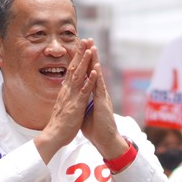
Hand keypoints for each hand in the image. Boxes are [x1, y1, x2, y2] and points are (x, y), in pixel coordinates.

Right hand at [36, 44, 96, 162]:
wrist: (53, 137)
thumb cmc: (59, 125)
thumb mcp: (63, 106)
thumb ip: (66, 97)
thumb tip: (67, 90)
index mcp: (65, 91)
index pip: (71, 70)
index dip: (76, 58)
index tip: (81, 46)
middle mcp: (68, 91)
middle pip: (74, 68)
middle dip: (80, 53)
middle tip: (86, 40)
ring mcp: (72, 97)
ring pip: (79, 76)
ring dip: (85, 62)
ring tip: (91, 49)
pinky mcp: (76, 105)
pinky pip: (84, 91)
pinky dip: (90, 80)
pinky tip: (95, 71)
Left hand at [78, 41, 126, 160]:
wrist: (105, 141)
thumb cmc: (95, 128)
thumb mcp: (85, 112)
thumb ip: (82, 102)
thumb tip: (77, 97)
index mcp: (92, 94)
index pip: (87, 75)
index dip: (83, 62)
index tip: (79, 49)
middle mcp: (98, 93)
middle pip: (93, 71)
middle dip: (90, 56)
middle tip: (87, 40)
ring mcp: (101, 97)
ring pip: (97, 76)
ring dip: (95, 62)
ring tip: (93, 48)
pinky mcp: (102, 104)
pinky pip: (99, 89)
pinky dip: (97, 78)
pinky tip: (96, 68)